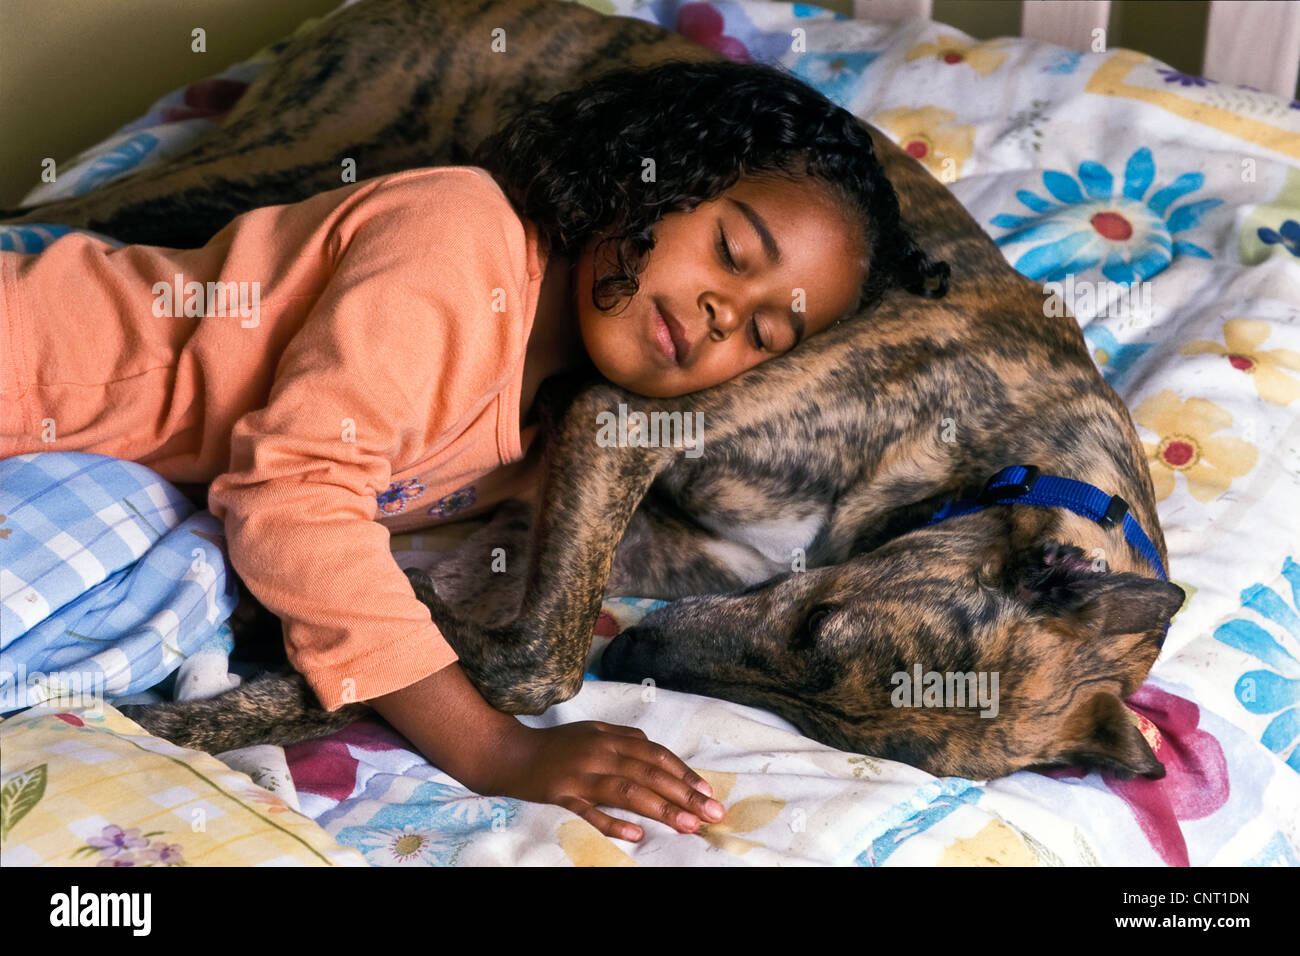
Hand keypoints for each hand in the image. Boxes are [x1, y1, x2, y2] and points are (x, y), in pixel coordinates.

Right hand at [485, 721, 726, 841]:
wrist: (512, 753)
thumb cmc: (558, 745)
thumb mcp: (594, 731)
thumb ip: (625, 738)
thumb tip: (656, 751)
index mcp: (611, 737)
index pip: (656, 755)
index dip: (684, 773)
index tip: (708, 792)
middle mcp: (601, 753)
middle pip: (650, 774)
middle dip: (685, 795)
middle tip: (712, 814)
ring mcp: (581, 775)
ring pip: (628, 792)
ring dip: (662, 809)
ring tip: (689, 826)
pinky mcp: (562, 795)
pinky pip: (590, 812)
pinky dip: (614, 823)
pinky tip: (637, 835)